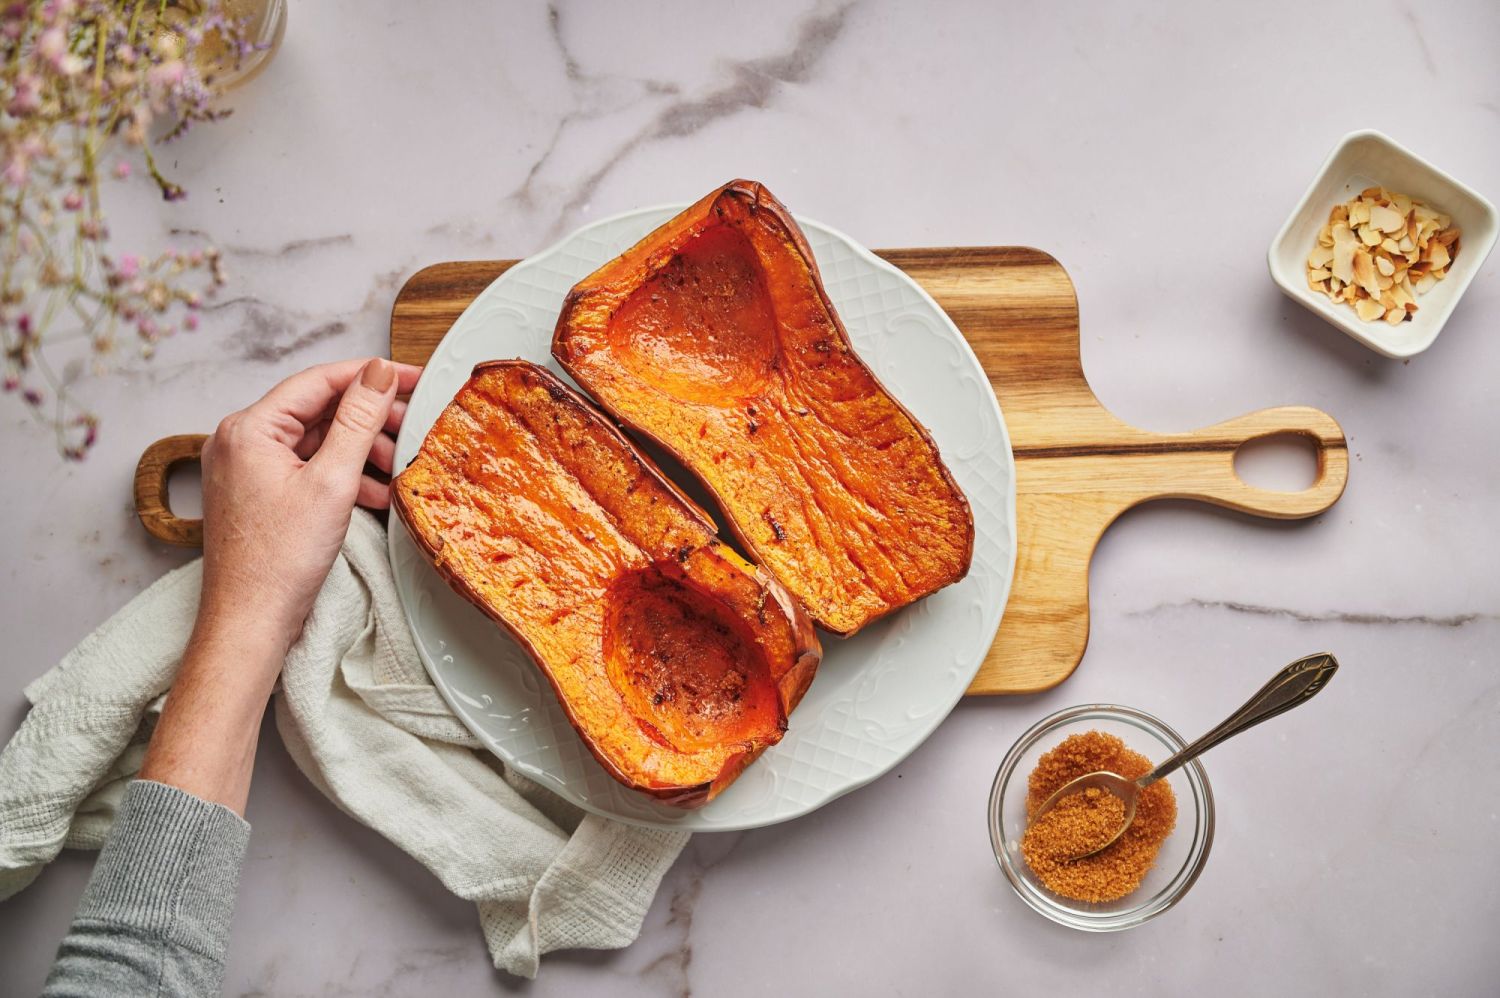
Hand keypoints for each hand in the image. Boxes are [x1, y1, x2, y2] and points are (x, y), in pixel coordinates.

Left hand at [195, 358, 422, 654]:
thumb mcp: (332, 482)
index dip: (371, 377)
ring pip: (315, 440)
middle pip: (317, 410)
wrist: (249, 622)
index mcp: (249, 428)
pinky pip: (306, 467)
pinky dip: (341, 474)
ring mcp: (245, 468)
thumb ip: (358, 421)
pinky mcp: (256, 493)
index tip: (412, 378)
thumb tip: (378, 374)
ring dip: (359, 450)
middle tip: (411, 428)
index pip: (319, 381)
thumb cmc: (278, 562)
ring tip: (395, 468)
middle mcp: (240, 441)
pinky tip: (372, 492)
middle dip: (369, 420)